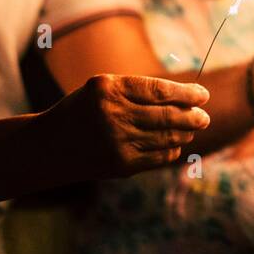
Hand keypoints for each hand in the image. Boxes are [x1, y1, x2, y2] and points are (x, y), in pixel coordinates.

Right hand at [42, 74, 210, 177]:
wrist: (48, 146)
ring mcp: (117, 141)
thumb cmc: (84, 110)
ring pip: (167, 137)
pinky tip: (176, 144)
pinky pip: (158, 156)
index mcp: (109, 88)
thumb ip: (140, 91)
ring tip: (192, 129)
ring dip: (185, 133)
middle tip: (204, 117)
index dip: (187, 93)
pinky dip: (172, 149)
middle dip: (193, 116)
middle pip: (168, 115)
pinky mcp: (120, 165)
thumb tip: (187, 99)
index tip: (202, 95)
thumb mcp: (104, 89)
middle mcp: (113, 114)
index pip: (160, 90)